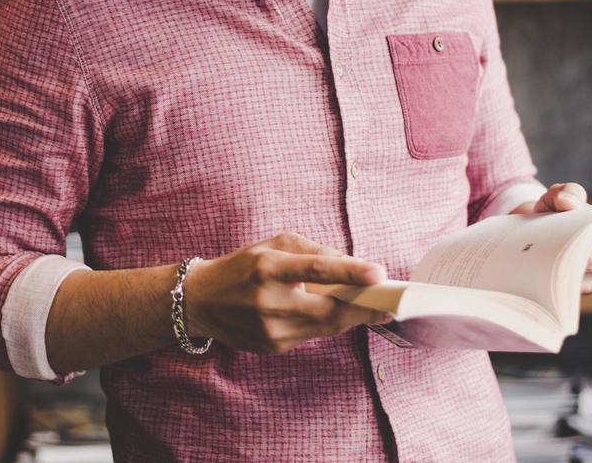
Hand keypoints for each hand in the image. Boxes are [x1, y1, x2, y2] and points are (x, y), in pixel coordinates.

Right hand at [182, 232, 391, 353]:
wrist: (201, 301)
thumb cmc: (244, 266)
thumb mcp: (274, 244)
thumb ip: (314, 251)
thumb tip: (353, 266)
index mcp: (268, 268)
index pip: (316, 270)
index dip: (350, 272)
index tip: (379, 273)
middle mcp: (269, 301)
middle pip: (329, 309)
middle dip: (364, 306)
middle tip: (391, 302)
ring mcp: (270, 330)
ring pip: (326, 326)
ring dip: (352, 316)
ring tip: (373, 306)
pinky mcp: (273, 348)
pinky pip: (312, 335)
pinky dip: (327, 324)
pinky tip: (336, 314)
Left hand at [510, 182, 591, 293]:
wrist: (549, 231)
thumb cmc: (558, 210)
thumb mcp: (559, 195)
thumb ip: (565, 192)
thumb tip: (567, 203)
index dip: (579, 236)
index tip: (558, 234)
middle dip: (569, 256)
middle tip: (545, 250)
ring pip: (587, 278)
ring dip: (564, 270)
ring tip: (543, 259)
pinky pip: (580, 291)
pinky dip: (562, 283)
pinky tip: (546, 273)